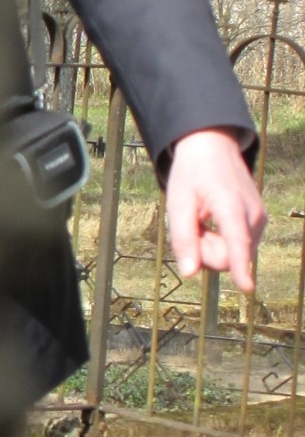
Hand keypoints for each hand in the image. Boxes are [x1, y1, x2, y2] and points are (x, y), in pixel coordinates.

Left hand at [165, 127, 265, 291]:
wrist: (213, 147)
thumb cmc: (191, 174)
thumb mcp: (177, 203)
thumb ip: (183, 239)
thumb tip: (190, 274)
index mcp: (231, 206)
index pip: (237, 243)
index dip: (241, 268)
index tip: (247, 289)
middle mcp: (252, 214)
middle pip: (230, 257)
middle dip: (206, 252)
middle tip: (191, 227)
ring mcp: (259, 218)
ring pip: (235, 253)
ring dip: (213, 245)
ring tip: (201, 219)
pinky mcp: (259, 221)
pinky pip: (239, 245)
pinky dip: (222, 240)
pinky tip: (212, 220)